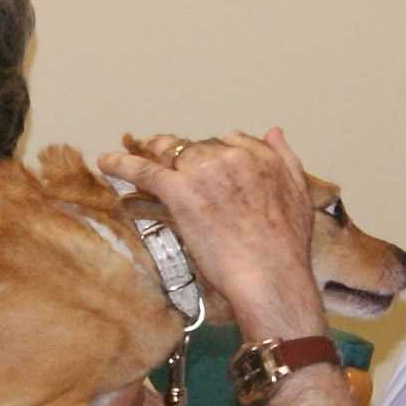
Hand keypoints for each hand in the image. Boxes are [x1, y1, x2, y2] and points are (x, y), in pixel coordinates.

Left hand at [100, 129, 324, 339]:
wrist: (270, 275)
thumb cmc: (286, 247)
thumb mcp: (299, 194)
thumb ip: (285, 158)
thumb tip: (272, 131)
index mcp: (258, 156)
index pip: (225, 142)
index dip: (210, 154)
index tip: (200, 164)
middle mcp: (230, 156)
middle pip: (194, 147)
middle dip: (181, 157)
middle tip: (168, 168)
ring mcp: (202, 172)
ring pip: (169, 152)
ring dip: (153, 154)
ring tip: (137, 156)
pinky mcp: (179, 191)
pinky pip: (143, 170)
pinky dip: (121, 164)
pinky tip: (106, 161)